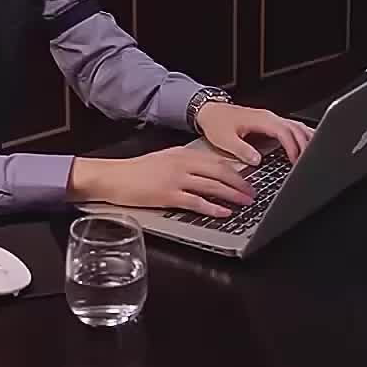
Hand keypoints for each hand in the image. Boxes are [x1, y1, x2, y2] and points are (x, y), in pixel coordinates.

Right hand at [68, 143, 255, 217]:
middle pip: (219, 171)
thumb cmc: (136, 172)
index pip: (216, 160)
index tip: (248, 178)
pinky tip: (223, 212)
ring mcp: (175, 179)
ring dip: (232, 195)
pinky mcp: (167, 195)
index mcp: (182, 154)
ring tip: (245, 203)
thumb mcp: (164, 160)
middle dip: (240, 183)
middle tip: (253, 193)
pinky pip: (195, 201)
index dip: (236, 170)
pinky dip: (212, 207)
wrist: (113, 177)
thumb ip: (185, 165)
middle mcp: (181, 164)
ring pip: (211, 186)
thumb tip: (207, 174)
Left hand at [196, 101, 311, 167]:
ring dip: (306, 138)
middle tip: (309, 162)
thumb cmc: (216, 123)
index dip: (292, 146)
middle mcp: (268, 117)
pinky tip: (306, 142)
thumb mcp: (224, 140)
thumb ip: (241, 150)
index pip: (284, 132)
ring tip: (312, 154)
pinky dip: (301, 134)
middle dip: (304, 144)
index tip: (295, 161)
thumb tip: (257, 160)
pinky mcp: (269, 122)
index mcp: (260, 120)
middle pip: (295, 128)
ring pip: (296, 126)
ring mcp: (270, 118)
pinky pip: (290, 127)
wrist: (210, 111)